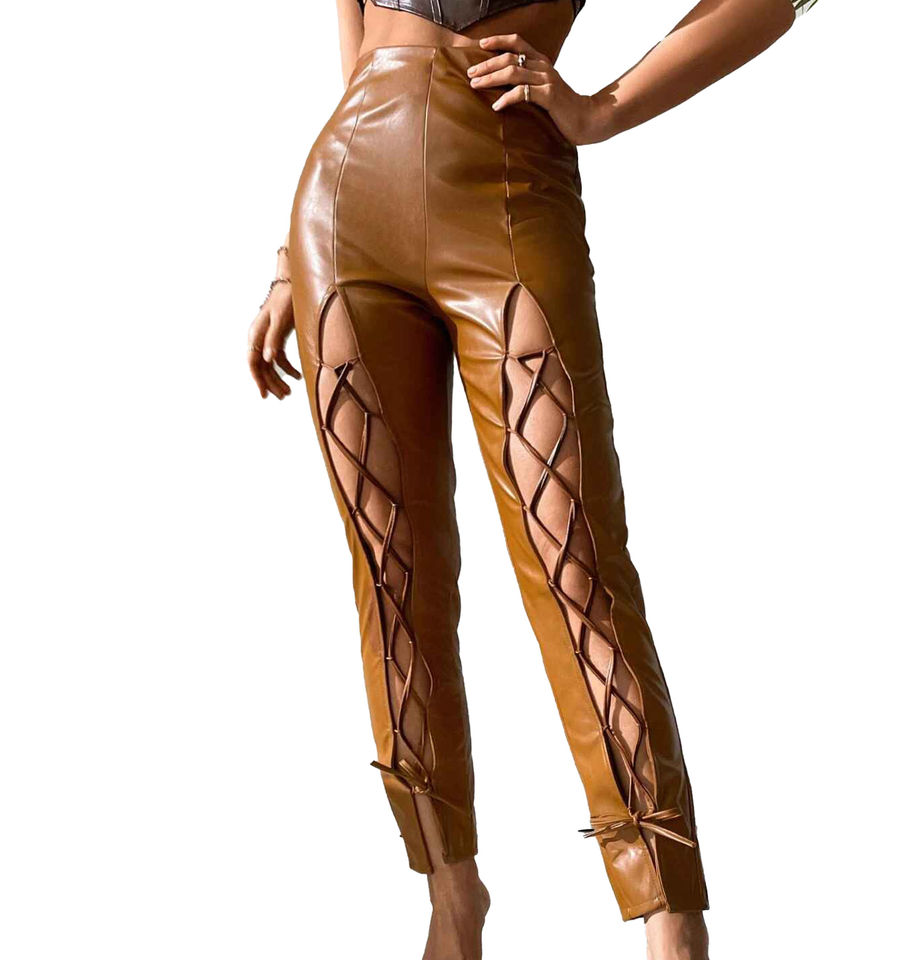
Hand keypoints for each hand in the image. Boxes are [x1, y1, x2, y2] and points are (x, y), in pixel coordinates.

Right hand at [247, 280, 301, 399]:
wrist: (293, 282)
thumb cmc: (286, 299)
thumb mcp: (282, 320)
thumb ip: (274, 340)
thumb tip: (269, 360)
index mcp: (256, 334)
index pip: (253, 362)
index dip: (258, 379)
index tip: (264, 395)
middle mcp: (259, 338)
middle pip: (262, 366)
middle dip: (271, 383)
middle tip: (283, 397)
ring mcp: (268, 338)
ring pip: (270, 364)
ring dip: (279, 379)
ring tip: (289, 393)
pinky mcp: (278, 337)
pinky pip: (279, 358)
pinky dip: (287, 368)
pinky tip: (297, 377)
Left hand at [468, 34, 597, 145]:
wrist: (587, 119)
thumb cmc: (562, 108)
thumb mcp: (544, 89)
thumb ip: (529, 82)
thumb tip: (503, 85)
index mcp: (542, 62)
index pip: (518, 42)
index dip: (498, 40)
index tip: (481, 44)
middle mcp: (544, 67)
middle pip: (510, 58)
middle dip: (487, 64)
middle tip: (471, 73)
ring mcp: (547, 80)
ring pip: (513, 73)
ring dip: (491, 78)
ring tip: (476, 86)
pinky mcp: (549, 96)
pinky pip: (523, 93)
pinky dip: (506, 99)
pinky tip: (496, 106)